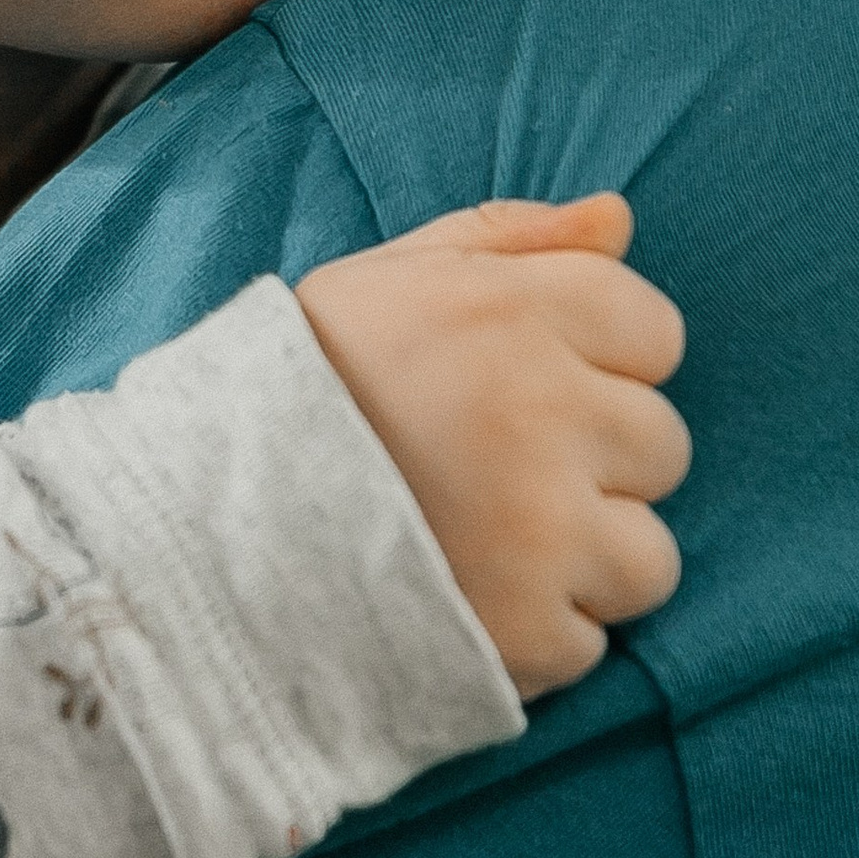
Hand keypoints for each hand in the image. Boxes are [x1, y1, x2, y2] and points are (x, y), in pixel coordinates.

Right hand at [296, 195, 688, 698]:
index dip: (596, 360)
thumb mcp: (389, 281)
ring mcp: (543, 529)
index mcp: (508, 312)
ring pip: (647, 554)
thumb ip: (509, 236)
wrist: (197, 532)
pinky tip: (463, 603)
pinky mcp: (529, 630)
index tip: (520, 388)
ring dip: (583, 560)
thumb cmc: (301, 390)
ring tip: (483, 548)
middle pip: (661, 444)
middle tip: (490, 472)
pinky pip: (592, 640)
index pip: (654, 329)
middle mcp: (542, 412)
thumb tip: (618, 217)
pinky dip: (537, 634)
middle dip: (593, 461)